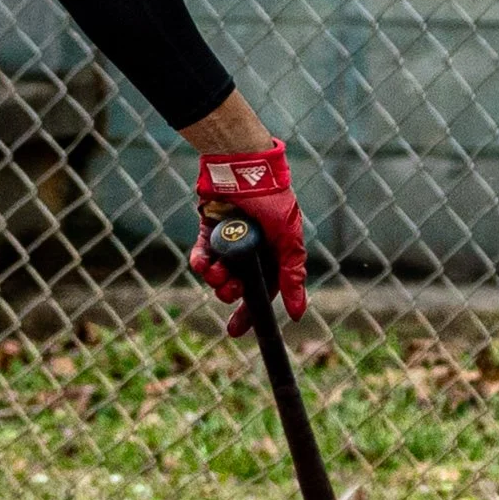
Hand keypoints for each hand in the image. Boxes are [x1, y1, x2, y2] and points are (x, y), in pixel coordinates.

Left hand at [190, 138, 307, 335]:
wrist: (242, 169)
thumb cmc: (272, 201)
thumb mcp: (288, 240)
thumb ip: (293, 275)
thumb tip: (297, 313)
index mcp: (273, 254)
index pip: (263, 290)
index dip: (252, 312)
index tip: (241, 330)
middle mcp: (250, 251)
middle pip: (238, 286)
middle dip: (232, 297)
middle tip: (228, 305)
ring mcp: (228, 242)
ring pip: (217, 275)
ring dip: (217, 280)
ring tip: (218, 274)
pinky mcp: (208, 232)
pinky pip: (201, 256)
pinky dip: (201, 263)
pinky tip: (204, 263)